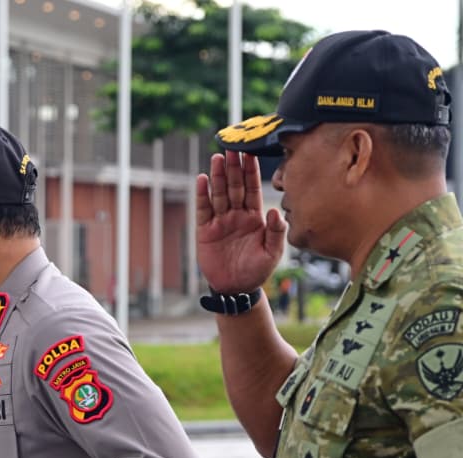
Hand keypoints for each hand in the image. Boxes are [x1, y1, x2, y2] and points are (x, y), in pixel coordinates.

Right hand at [195, 151, 285, 293]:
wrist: (236, 288)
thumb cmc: (257, 270)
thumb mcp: (272, 252)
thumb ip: (276, 232)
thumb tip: (275, 210)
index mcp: (255, 217)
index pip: (253, 189)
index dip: (251, 172)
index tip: (251, 153)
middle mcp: (237, 215)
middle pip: (234, 186)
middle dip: (234, 167)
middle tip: (232, 147)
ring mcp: (221, 221)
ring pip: (219, 193)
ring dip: (218, 176)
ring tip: (217, 158)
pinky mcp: (205, 230)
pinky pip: (204, 209)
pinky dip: (203, 195)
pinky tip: (203, 179)